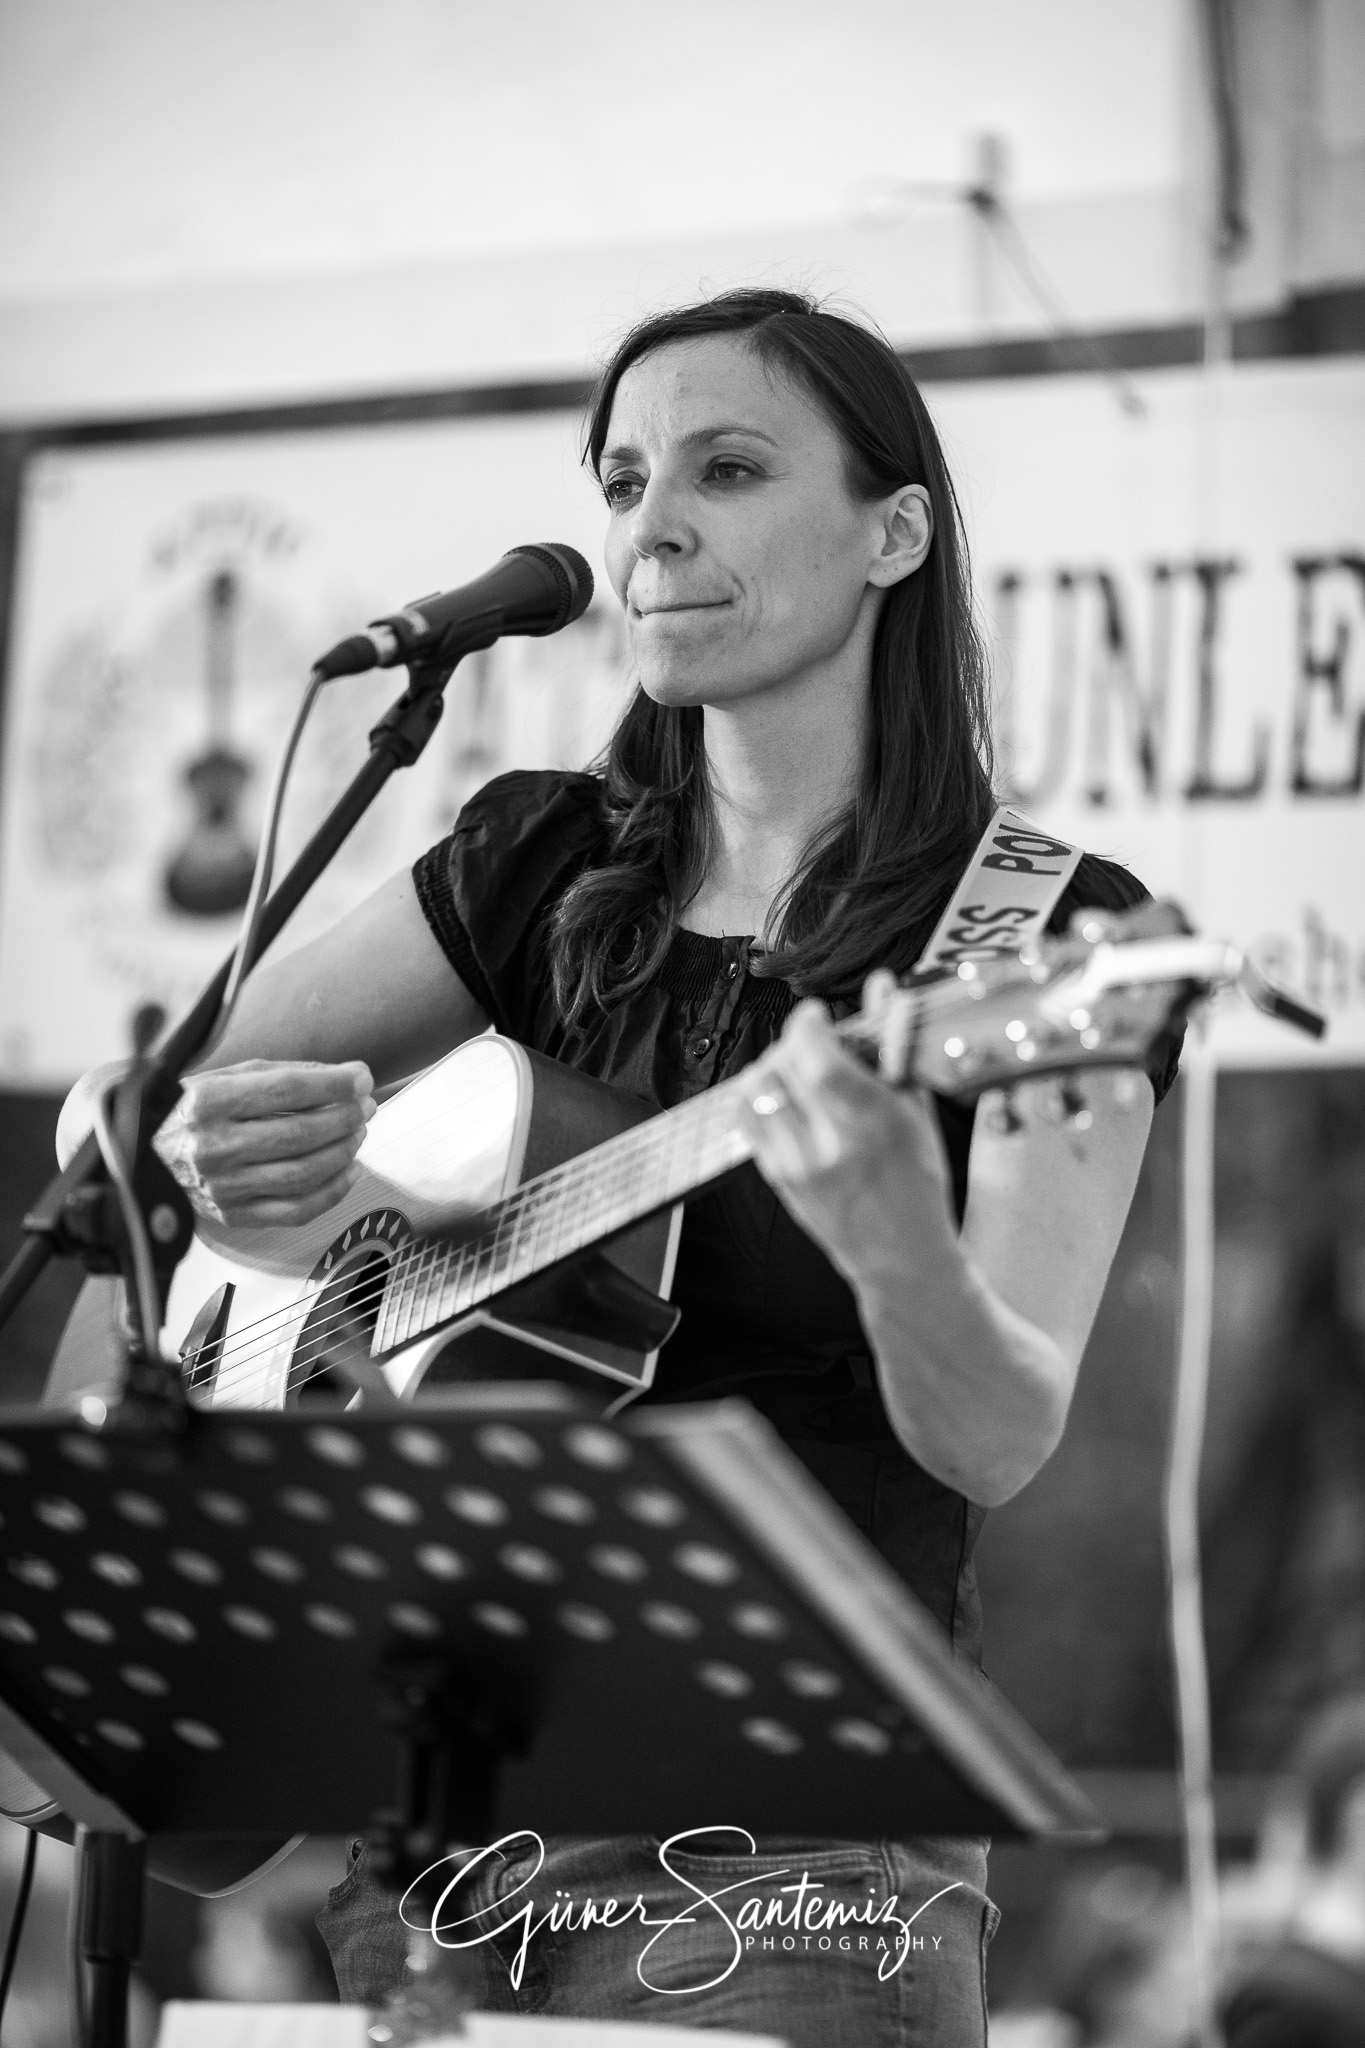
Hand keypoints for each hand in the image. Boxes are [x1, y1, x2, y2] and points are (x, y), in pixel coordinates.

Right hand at [154, 1059, 374, 1228]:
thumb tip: (349, 1077)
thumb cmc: (194, 1109)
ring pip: (304, 1173)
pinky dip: (333, 1191)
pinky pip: (297, 1210)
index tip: (361, 1078)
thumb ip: (288, 1074)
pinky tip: (350, 1169)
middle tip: (365, 1105)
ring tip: (358, 1131)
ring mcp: (223, 1186)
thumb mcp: (229, 1076)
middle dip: (345, 1117)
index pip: (287, 1090)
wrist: (142, 1152)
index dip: (334, 1085)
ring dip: (344, 1151)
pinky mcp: (233, 1215)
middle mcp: (213, 1146)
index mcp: (208, 1102)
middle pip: (300, 1133)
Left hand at [736, 976, 956, 1292]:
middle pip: (781, 1068)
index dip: (807, 1025)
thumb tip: (883, 987)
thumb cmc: (917, 1184)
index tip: (815, 1014)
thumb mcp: (916, 1114)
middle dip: (792, 1043)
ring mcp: (796, 1165)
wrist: (900, 1256)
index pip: (818, 1059)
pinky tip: (783, 1095)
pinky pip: (746, 1118)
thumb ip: (893, 1047)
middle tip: (812, 1042)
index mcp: (875, 1125)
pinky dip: (758, 1095)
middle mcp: (830, 1146)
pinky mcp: (776, 1178)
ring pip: (755, 1090)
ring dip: (771, 1066)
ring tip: (796, 1068)